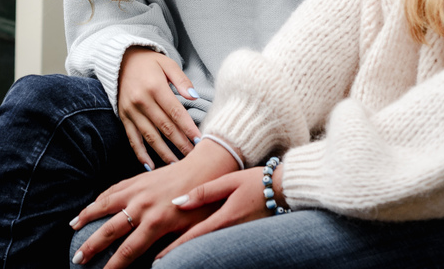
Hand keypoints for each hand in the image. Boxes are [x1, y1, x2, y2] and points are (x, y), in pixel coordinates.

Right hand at [71, 139, 237, 267]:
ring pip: (105, 204)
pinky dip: (99, 199)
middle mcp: (143, 206)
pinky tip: (90, 207)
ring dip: (86, 217)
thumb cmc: (203, 204)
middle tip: (77, 259)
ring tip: (72, 228)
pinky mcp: (138, 179)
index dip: (113, 266)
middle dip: (92, 246)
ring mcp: (138, 190)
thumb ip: (173, 247)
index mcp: (157, 221)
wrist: (206, 169)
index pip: (128, 250)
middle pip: (110, 230)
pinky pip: (113, 189)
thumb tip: (156, 265)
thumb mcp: (193, 230)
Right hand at [117, 47, 201, 167]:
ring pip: (150, 136)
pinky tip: (150, 166)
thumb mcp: (168, 64)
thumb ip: (182, 80)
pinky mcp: (124, 117)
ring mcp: (131, 111)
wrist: (121, 60)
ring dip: (164, 153)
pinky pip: (132, 138)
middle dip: (181, 144)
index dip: (188, 128)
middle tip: (194, 158)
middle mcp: (142, 101)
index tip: (200, 141)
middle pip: (164, 127)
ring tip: (177, 166)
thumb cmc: (150, 62)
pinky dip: (141, 154)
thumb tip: (194, 96)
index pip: (175, 112)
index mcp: (155, 87)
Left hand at [156, 165, 277, 258]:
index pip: (193, 236)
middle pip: (200, 246)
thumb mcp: (229, 181)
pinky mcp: (244, 236)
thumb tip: (179, 202)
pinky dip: (207, 246)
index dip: (174, 248)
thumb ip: (204, 192)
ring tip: (174, 257)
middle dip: (181, 255)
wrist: (285, 189)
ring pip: (210, 247)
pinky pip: (221, 244)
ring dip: (193, 252)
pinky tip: (199, 247)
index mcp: (224, 218)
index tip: (158, 258)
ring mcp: (239, 236)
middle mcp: (231, 232)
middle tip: (160, 261)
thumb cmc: (257, 181)